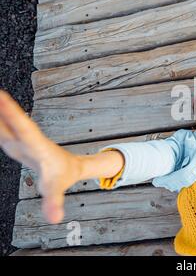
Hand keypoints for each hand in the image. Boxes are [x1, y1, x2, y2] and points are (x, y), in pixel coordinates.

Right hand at [0, 90, 81, 223]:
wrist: (68, 165)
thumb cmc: (63, 175)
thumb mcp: (57, 189)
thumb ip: (54, 202)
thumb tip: (55, 219)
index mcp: (37, 145)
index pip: (23, 128)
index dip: (11, 113)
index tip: (1, 96)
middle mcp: (27, 138)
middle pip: (11, 119)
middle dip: (0, 105)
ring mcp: (19, 139)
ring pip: (3, 122)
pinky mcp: (13, 142)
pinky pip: (0, 129)